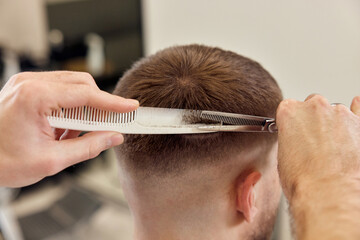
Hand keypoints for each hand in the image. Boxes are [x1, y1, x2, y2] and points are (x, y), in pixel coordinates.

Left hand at [0, 71, 138, 186]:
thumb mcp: (51, 160)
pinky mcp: (27, 89)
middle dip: (98, 106)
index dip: (113, 103)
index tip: (131, 107)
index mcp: (35, 97)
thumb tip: (112, 137)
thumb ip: (88, 146)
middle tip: (109, 126)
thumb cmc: (2, 160)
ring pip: (72, 87)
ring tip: (72, 135)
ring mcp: (27, 84)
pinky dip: (69, 109)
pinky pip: (59, 91)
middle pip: (82, 85)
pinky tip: (62, 129)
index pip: (86, 95)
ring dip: (82, 110)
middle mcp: (30, 84)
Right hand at [276, 95, 359, 238]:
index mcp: (290, 111)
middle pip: (312, 106)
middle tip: (312, 144)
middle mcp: (315, 107)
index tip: (294, 133)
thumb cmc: (306, 180)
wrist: (330, 194)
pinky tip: (354, 115)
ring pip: (335, 112)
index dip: (292, 123)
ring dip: (333, 125)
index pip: (288, 109)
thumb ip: (290, 138)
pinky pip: (359, 110)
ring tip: (332, 150)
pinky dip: (357, 112)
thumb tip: (298, 140)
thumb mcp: (283, 156)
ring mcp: (340, 113)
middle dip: (312, 121)